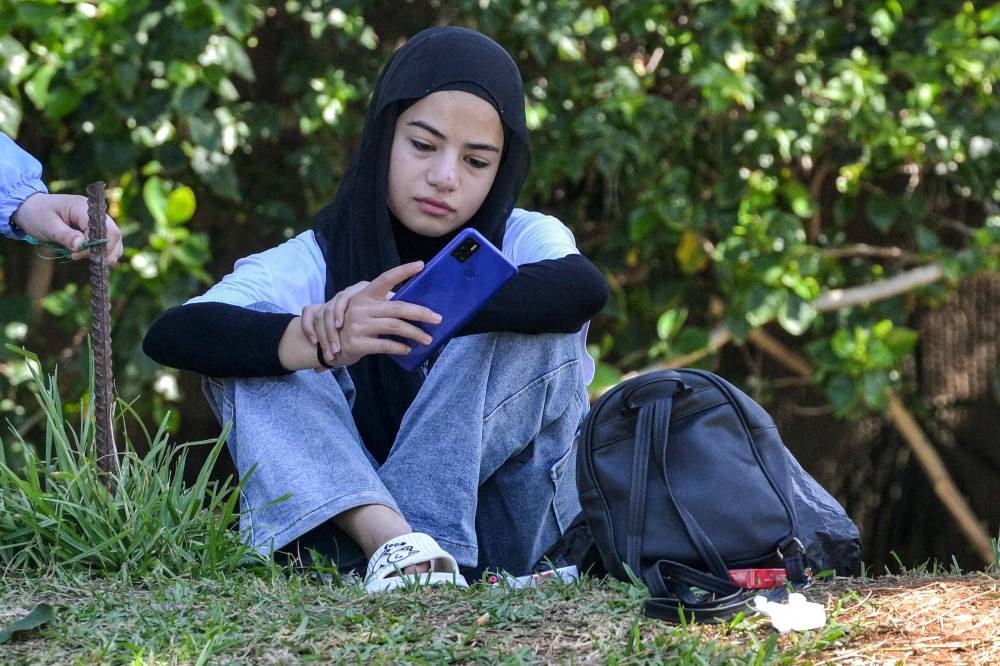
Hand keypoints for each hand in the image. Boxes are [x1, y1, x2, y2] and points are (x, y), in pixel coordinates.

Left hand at [12, 192, 123, 263]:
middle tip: (82, 259)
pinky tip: (91, 256)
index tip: (75, 255)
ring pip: (114, 239)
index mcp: (83, 207)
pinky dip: (103, 251)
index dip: (94, 246)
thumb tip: (80, 246)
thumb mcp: (47, 226)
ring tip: (86, 258)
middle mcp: (95, 212)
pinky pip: (108, 240)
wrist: (30, 207)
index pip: (102, 229)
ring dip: (106, 253)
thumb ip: (65, 235)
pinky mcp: (95, 227)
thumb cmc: (37, 214)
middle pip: (114, 234)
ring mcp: (97, 219)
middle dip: (104, 252)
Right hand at [309, 261, 441, 367]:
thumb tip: (415, 307)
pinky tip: (408, 349)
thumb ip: (384, 306)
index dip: (403, 271)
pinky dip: (400, 347)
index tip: (421, 265)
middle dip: (421, 313)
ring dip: (415, 333)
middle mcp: (361, 307)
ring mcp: (358, 325)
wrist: (326, 345)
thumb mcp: (365, 311)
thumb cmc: (353, 325)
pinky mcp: (358, 343)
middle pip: (398, 307)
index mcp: (364, 295)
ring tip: (428, 339)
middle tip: (438, 319)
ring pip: (395, 326)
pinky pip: (386, 344)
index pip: (386, 279)